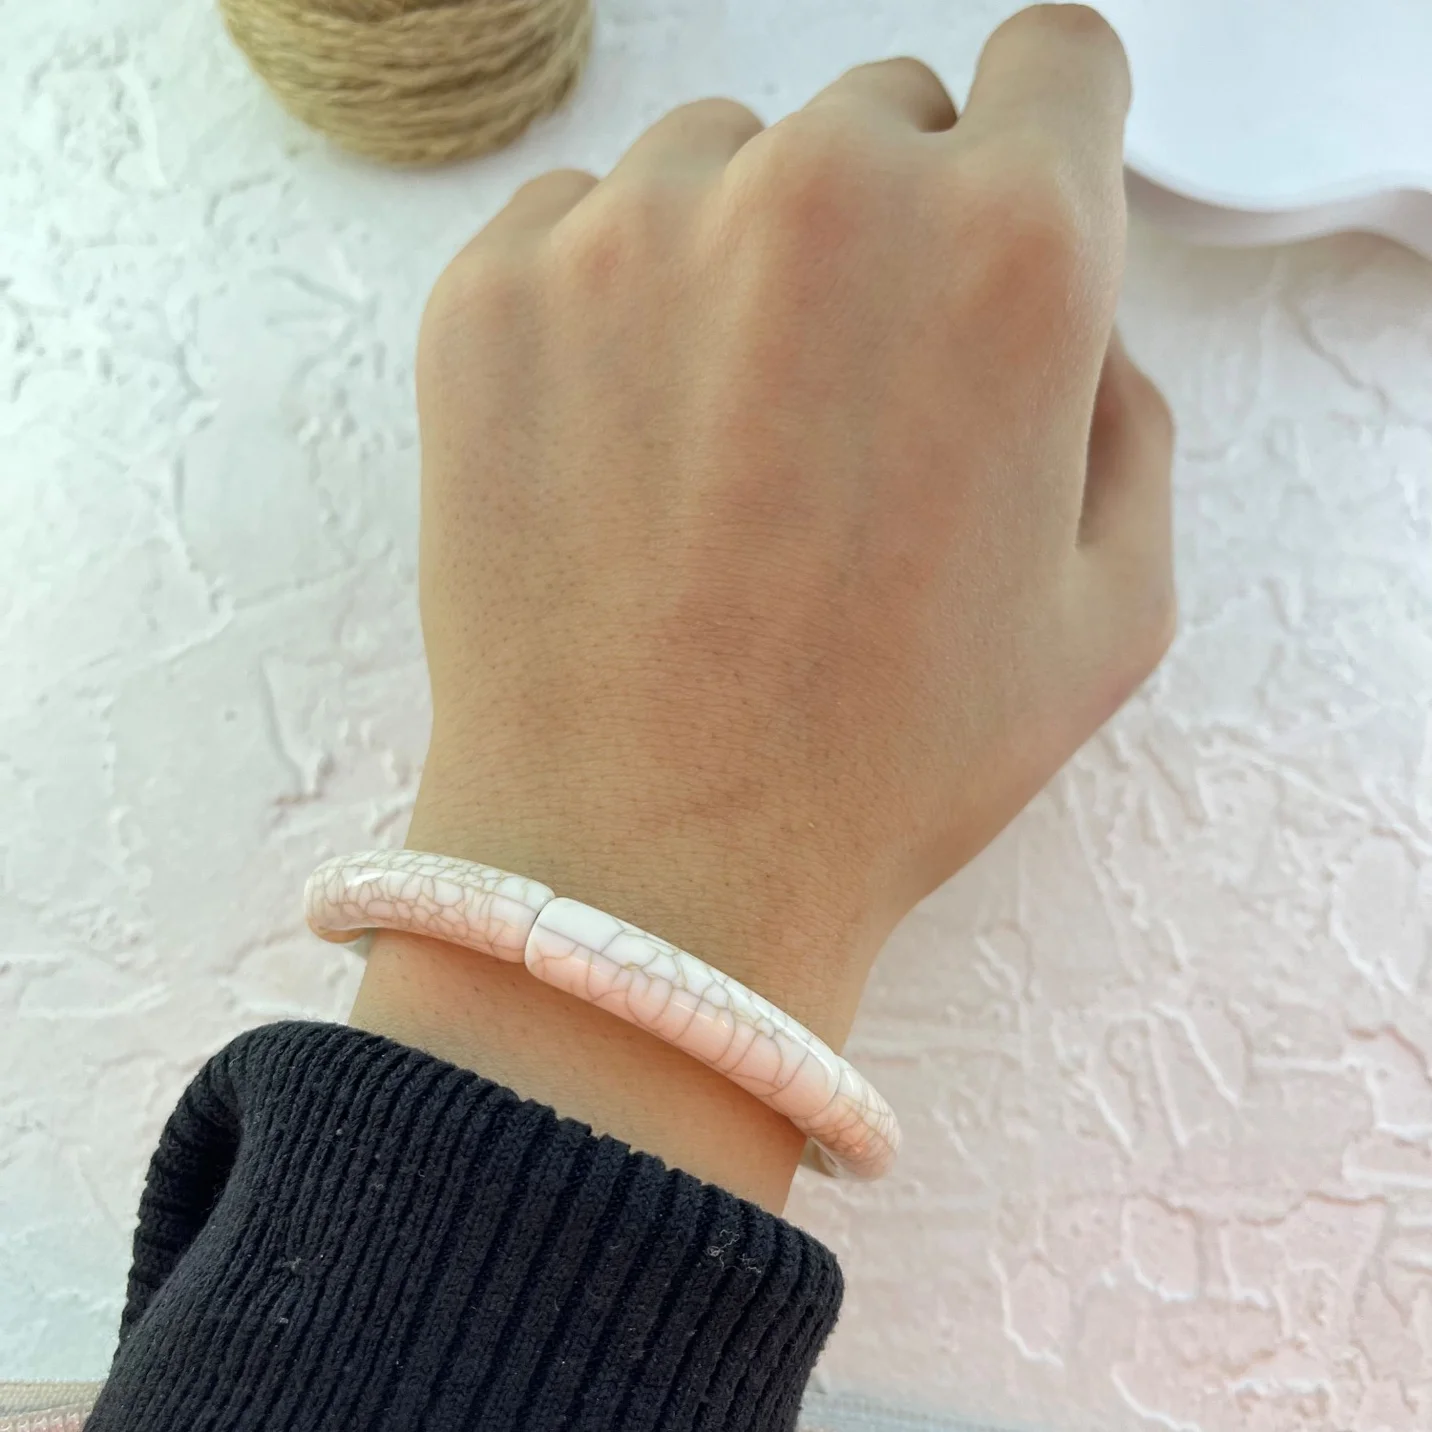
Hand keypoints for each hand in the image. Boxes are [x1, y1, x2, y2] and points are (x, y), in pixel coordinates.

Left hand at [352, 5, 1173, 1207]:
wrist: (650, 869)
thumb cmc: (886, 762)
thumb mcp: (1110, 610)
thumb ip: (1121, 408)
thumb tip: (1062, 324)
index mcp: (1007, 254)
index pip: (1053, 64)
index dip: (1039, 149)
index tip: (998, 220)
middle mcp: (821, 198)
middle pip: (881, 117)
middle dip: (890, 230)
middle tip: (848, 399)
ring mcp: (633, 231)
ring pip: (723, 164)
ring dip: (742, 263)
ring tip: (723, 445)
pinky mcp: (490, 291)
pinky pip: (579, 226)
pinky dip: (610, 306)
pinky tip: (623, 452)